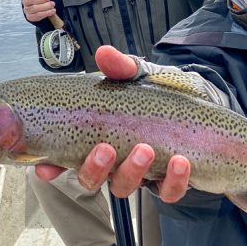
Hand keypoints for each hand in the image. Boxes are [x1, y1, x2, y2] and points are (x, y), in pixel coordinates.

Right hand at [18, 0, 56, 21]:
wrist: (50, 9)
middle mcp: (25, 2)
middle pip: (28, 1)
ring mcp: (27, 10)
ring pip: (33, 9)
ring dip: (44, 6)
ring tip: (52, 4)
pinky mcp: (31, 17)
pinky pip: (37, 15)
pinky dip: (46, 13)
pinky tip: (52, 11)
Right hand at [35, 45, 190, 202]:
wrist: (201, 103)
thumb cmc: (160, 92)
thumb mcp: (140, 75)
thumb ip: (121, 68)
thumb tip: (104, 54)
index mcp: (98, 136)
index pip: (66, 157)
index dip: (51, 166)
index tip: (45, 167)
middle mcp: (114, 160)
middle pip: (92, 179)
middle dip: (95, 168)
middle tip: (106, 149)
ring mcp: (139, 173)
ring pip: (125, 187)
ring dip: (133, 172)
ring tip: (147, 150)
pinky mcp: (168, 180)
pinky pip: (166, 191)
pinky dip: (173, 181)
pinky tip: (181, 162)